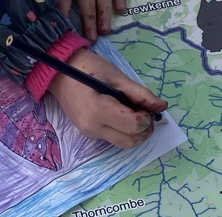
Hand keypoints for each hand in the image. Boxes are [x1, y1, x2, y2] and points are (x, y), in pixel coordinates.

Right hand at [47, 48, 166, 148]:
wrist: (59, 73)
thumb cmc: (88, 68)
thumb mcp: (116, 76)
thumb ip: (140, 93)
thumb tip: (162, 107)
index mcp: (98, 111)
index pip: (133, 126)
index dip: (146, 117)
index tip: (145, 105)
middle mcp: (93, 128)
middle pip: (130, 141)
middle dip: (144, 130)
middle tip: (145, 112)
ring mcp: (90, 133)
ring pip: (123, 143)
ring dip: (135, 133)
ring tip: (135, 113)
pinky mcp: (89, 134)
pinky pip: (113, 137)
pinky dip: (124, 130)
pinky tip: (122, 114)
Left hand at [58, 0, 124, 41]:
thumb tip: (58, 15)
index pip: (65, 0)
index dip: (65, 14)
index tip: (67, 33)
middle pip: (87, 4)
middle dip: (89, 22)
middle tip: (91, 39)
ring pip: (103, 0)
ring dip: (104, 16)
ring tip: (105, 31)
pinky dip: (120, 0)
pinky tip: (120, 10)